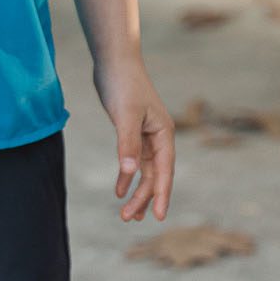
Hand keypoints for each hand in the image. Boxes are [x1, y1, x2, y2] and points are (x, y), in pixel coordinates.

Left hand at [93, 57, 174, 222]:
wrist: (114, 61)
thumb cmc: (123, 84)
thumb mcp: (125, 115)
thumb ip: (127, 143)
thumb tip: (130, 171)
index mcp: (164, 134)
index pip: (165, 171)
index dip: (162, 195)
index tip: (160, 217)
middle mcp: (159, 136)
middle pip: (154, 175)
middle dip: (144, 198)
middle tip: (129, 219)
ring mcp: (146, 135)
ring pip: (144, 171)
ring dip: (137, 191)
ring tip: (127, 214)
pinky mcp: (133, 131)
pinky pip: (133, 160)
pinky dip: (126, 175)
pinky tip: (118, 190)